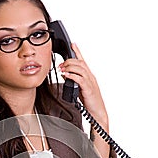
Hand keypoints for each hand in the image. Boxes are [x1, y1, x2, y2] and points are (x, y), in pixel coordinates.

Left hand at [59, 43, 110, 157]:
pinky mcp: (88, 89)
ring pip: (80, 69)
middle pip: (80, 63)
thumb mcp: (80, 90)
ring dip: (69, 67)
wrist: (97, 113)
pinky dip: (72, 75)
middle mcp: (90, 77)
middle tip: (60, 65)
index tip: (72, 44)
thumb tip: (65, 75)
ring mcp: (90, 82)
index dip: (78, 52)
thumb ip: (74, 82)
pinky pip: (79, 78)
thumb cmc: (90, 102)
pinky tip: (66, 75)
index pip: (83, 61)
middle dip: (69, 61)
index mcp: (89, 76)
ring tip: (61, 69)